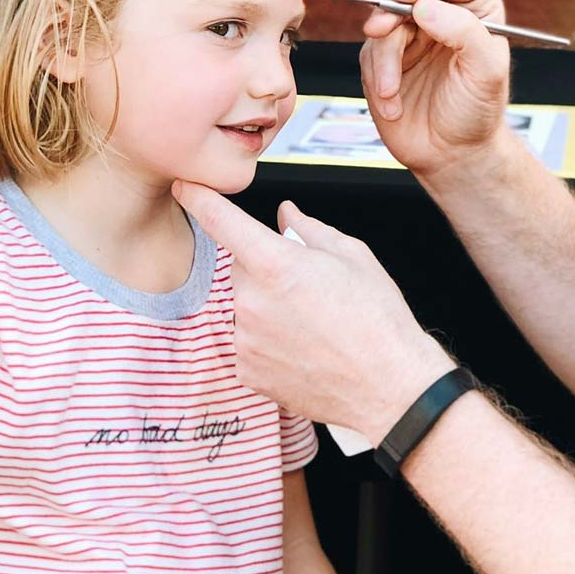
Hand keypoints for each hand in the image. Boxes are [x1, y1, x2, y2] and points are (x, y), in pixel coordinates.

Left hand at [173, 181, 453, 442]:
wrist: (387, 386)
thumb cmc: (378, 320)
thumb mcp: (354, 256)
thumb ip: (311, 230)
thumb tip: (287, 216)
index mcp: (277, 265)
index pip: (222, 221)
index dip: (200, 199)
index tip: (186, 187)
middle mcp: (252, 302)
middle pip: (243, 267)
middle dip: (269, 267)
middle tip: (310, 286)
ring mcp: (246, 340)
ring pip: (247, 305)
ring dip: (270, 306)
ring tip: (314, 322)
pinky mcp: (247, 371)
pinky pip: (249, 340)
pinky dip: (270, 339)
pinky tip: (305, 346)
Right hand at [359, 0, 512, 179]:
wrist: (453, 154)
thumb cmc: (478, 111)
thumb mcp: (486, 70)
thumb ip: (463, 32)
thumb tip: (424, 7)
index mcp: (475, 9)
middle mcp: (441, 17)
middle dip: (390, 15)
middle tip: (379, 32)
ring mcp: (411, 38)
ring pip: (382, 27)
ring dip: (383, 61)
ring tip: (390, 93)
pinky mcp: (386, 61)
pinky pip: (369, 56)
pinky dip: (376, 80)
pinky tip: (392, 105)